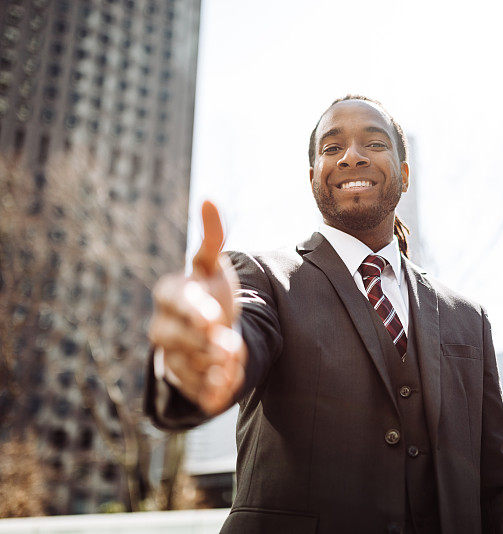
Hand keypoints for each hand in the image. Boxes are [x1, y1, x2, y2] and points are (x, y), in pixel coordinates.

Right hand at [148, 201, 246, 415]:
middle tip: (228, 344)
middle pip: (173, 336)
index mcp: (171, 293)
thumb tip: (209, 199)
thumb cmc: (209, 291)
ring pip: (185, 363)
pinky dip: (210, 391)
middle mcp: (163, 325)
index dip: (194, 309)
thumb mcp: (212, 265)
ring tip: (233, 359)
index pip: (175, 300)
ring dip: (211, 365)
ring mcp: (170, 354)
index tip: (214, 317)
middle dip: (202, 341)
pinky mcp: (182, 379)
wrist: (209, 330)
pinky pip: (193, 389)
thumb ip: (212, 237)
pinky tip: (225, 390)